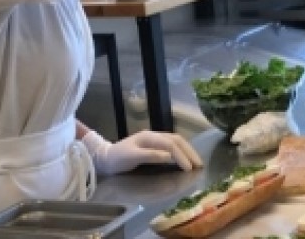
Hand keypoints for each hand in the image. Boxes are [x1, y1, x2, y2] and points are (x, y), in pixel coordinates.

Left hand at [81, 130, 203, 176]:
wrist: (104, 158)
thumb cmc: (117, 159)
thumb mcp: (131, 157)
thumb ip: (150, 156)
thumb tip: (170, 156)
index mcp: (149, 137)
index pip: (170, 144)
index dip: (181, 156)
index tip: (189, 169)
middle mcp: (153, 135)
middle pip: (177, 139)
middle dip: (189, 151)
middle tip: (200, 165)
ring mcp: (153, 139)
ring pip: (176, 141)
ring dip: (187, 150)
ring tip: (196, 162)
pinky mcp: (153, 144)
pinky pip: (172, 145)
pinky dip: (182, 151)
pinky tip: (186, 158)